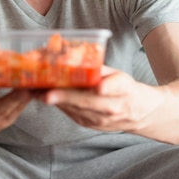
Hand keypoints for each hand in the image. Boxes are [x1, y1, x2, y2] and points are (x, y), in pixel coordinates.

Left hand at [35, 66, 158, 132]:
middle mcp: (114, 107)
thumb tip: (74, 54)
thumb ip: (99, 68)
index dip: (107, 87)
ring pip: (76, 109)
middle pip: (89, 102)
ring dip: (56, 101)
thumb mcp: (119, 74)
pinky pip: (72, 114)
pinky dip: (59, 105)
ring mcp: (101, 120)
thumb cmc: (127, 89)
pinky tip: (45, 97)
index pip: (115, 87)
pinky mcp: (90, 125)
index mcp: (125, 89)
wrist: (140, 114)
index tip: (99, 88)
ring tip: (37, 92)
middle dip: (66, 98)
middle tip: (47, 93)